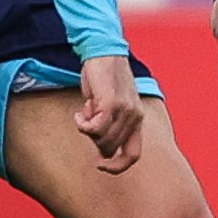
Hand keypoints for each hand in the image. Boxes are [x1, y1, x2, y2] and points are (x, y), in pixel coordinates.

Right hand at [76, 55, 145, 174]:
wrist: (103, 51)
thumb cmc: (105, 78)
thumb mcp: (112, 104)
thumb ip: (110, 124)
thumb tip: (100, 145)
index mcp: (137, 118)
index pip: (134, 155)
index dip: (117, 166)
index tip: (100, 165)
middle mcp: (134, 116)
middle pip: (110, 148)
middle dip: (94, 139)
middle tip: (87, 119)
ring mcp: (124, 110)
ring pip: (101, 139)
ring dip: (87, 129)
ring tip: (84, 110)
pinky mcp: (111, 103)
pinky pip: (94, 128)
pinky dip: (83, 124)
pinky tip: (79, 113)